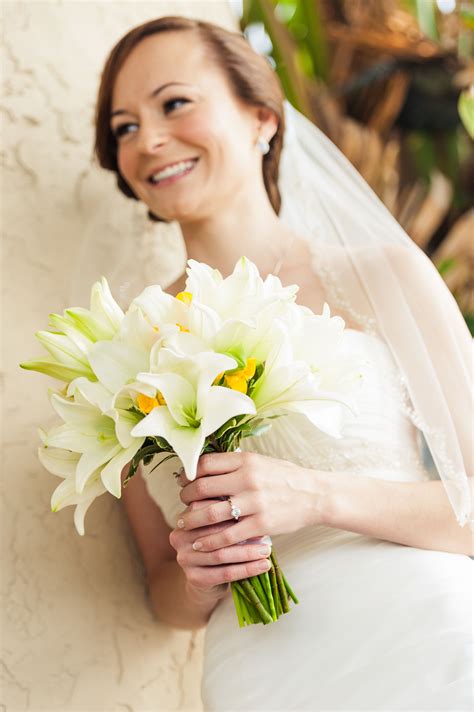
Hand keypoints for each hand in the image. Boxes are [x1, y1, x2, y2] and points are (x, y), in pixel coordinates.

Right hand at [169, 499, 271, 595]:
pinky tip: (263, 566)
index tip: (258, 512)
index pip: (210, 511)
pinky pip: (225, 573)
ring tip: (266, 551)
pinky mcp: (194, 578)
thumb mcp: (222, 524)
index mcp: (186, 517)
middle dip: (242, 533)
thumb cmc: (220, 543)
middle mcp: (179, 536)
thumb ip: (230, 513)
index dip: (234, 512)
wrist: (209, 577)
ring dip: (248, 553)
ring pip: (221, 554)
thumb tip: (257, 506)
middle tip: (266, 533)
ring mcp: (184, 558)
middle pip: (216, 533)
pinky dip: (246, 569)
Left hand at [177, 451, 321, 552]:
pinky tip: (200, 544)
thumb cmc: (286, 477)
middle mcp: (248, 479)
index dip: (189, 473)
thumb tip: (206, 467)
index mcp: (246, 460)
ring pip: (210, 513)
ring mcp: (254, 502)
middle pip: (202, 487)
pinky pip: (227, 535)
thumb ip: (236, 464)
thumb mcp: (261, 461)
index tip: (184, 481)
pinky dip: (209, 541)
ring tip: (184, 522)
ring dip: (192, 519)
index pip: (205, 463)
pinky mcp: (261, 524)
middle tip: (183, 502)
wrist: (316, 495)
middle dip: (186, 496)